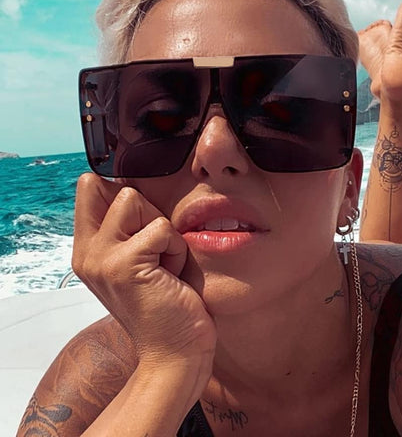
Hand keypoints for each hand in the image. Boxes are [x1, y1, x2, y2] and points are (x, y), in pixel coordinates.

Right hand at [72, 174, 216, 367]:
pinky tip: (171, 276)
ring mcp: (100, 258)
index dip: (125, 196)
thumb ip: (129, 227)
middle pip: (113, 188)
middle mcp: (87, 252)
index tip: (143, 229)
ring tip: (163, 265)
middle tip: (155, 251)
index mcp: (89, 249)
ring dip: (162, 231)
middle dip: (146, 211)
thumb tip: (131, 187)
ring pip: (134, 200)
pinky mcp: (123, 264)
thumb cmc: (168, 304)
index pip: (90, 187)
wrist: (175, 353)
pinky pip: (161, 227)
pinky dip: (175, 248)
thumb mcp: (140, 261)